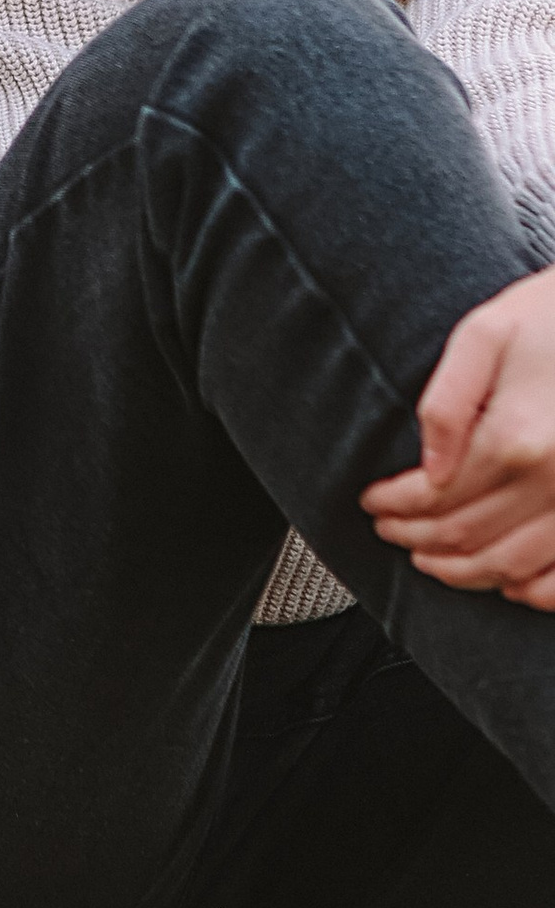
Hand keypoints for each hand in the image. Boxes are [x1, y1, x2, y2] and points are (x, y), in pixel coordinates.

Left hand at [362, 267, 554, 607]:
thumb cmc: (549, 317)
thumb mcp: (485, 336)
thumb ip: (447, 404)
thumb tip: (430, 469)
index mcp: (516, 438)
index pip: (436, 494)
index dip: (395, 505)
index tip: (371, 502)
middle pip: (468, 535)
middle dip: (417, 537)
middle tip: (387, 531)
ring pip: (512, 566)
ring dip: (463, 571)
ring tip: (428, 557)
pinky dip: (535, 591)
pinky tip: (507, 583)